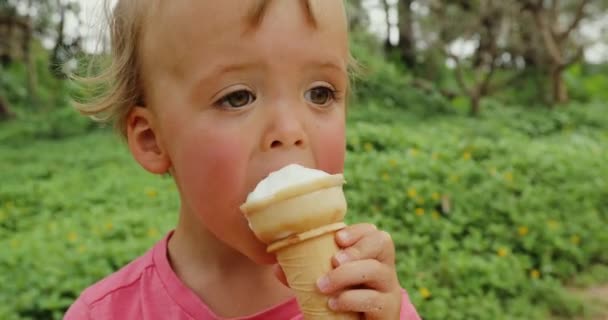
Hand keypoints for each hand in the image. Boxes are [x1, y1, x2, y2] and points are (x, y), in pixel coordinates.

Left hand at [273, 223, 401, 318]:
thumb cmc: (341, 301)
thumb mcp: (324, 283)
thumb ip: (303, 274)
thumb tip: (276, 267)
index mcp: (371, 255)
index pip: (373, 232)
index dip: (358, 231)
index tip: (338, 238)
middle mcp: (385, 267)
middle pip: (383, 243)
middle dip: (357, 248)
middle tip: (334, 261)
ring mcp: (389, 288)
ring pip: (378, 270)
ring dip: (347, 275)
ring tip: (322, 286)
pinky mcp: (388, 309)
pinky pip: (375, 299)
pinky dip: (351, 299)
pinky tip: (333, 304)